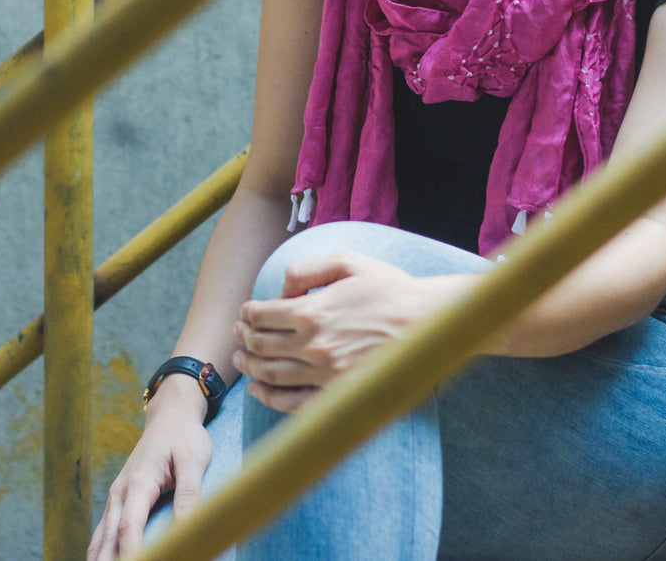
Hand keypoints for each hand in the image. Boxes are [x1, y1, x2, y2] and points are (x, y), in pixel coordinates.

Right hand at [87, 379, 210, 560]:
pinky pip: (105, 531)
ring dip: (102, 558)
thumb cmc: (183, 436)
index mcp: (138, 483)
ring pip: (102, 536)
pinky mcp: (120, 500)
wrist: (170, 416)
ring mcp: (117, 497)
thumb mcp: (193, 460)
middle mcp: (120, 492)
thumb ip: (189, 493)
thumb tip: (187, 527)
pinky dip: (101, 550)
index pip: (129, 527)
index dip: (131, 553)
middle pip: (109, 538)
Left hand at [232, 252, 435, 412]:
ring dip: (250, 367)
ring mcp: (324, 374)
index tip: (246, 312)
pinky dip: (270, 398)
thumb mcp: (347, 262)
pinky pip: (294, 403)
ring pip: (271, 375)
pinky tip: (260, 390)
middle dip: (243, 339)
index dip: (248, 313)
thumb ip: (306, 269)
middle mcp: (313, 345)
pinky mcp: (337, 393)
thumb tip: (281, 289)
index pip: (261, 316)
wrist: (427, 324)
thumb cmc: (388, 288)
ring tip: (241, 360)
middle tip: (238, 334)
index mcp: (312, 311)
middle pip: (261, 346)